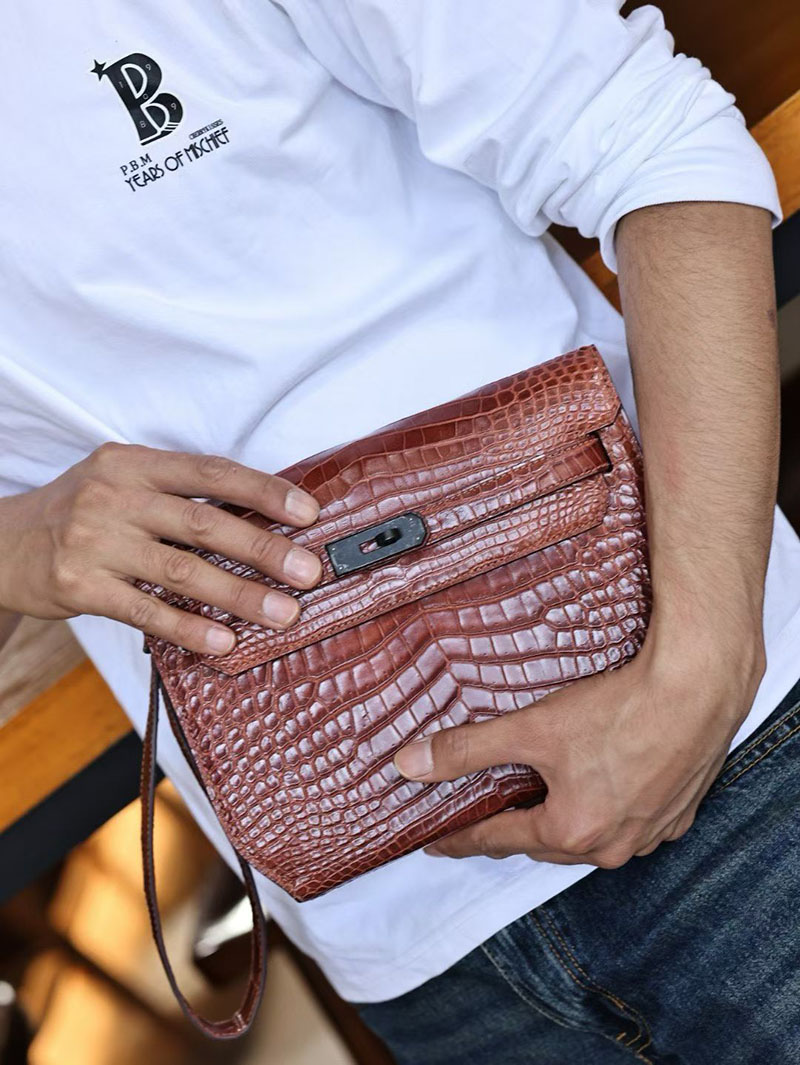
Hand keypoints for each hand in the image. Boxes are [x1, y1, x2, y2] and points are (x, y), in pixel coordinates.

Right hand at [0, 442, 322, 654]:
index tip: (308, 513)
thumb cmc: (79, 514)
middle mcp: (115, 496)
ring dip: (239, 595)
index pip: (212, 472)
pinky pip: (146, 610)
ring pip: (182, 570)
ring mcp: (95, 541)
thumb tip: (262, 522)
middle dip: (264, 548)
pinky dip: (189, 627)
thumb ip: (178, 496)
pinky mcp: (79, 585)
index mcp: (134, 464)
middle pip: (205, 523)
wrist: (2, 543)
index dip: (264, 491)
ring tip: (283, 613)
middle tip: (308, 572)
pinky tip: (223, 641)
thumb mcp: (121, 484)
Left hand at [394, 634, 764, 866]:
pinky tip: (602, 791)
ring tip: (541, 807)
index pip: (498, 839)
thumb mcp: (531, 728)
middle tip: (485, 821)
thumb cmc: (618, 710)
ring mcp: (649, 832)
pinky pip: (630, 822)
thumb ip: (467, 749)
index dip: (463, 839)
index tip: (438, 845)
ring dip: (563, 823)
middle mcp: (611, 845)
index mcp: (570, 831)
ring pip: (591, 836)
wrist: (696, 689)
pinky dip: (609, 810)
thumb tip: (408, 764)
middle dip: (513, 831)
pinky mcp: (677, 812)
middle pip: (545, 841)